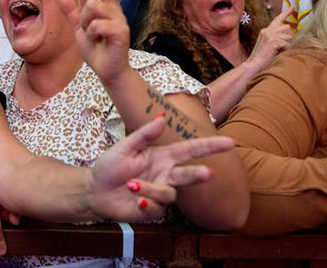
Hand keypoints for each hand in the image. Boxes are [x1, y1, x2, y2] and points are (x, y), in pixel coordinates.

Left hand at [56, 0, 130, 86]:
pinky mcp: (121, 31)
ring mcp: (119, 19)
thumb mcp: (78, 27)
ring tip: (93, 35)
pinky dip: (92, 33)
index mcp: (106, 5)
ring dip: (85, 23)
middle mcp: (115, 8)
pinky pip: (96, 23)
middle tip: (86, 22)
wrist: (108, 70)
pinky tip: (100, 41)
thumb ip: (70, 10)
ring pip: (91, 7)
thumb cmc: (96, 48)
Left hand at [91, 116, 235, 221]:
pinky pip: (158, 208)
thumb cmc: (110, 166)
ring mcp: (160, 193)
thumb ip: (144, 134)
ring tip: (131, 184)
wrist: (95, 190)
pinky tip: (136, 199)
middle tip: (208, 173)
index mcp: (163, 156)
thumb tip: (162, 117)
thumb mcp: (124, 147)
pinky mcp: (152, 210)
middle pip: (189, 174)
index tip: (231, 142)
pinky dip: (147, 202)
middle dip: (198, 174)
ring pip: (169, 193)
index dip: (212, 146)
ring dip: (152, 189)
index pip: (191, 150)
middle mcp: (166, 174)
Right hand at [245, 8, 293, 71]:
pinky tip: (278, 53)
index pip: (277, 19)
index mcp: (266, 30)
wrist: (253, 64)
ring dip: (287, 45)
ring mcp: (270, 36)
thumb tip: (288, 32)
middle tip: (282, 46)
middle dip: (288, 38)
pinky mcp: (273, 42)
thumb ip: (276, 36)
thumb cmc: (262, 57)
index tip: (292, 8)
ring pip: (288, 36)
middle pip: (287, 28)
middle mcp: (268, 31)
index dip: (286, 13)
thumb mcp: (267, 43)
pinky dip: (285, 50)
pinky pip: (287, 44)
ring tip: (279, 51)